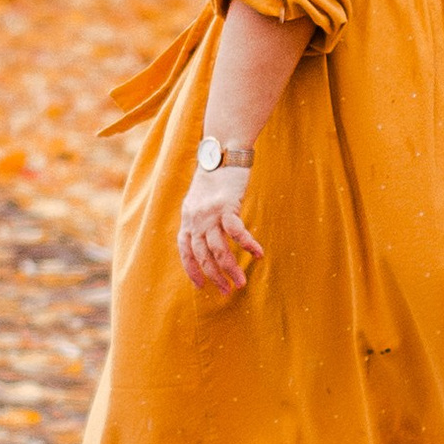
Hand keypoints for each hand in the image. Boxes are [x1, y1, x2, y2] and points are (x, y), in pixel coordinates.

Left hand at [178, 163, 262, 296]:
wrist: (221, 152)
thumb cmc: (214, 178)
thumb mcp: (199, 201)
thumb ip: (199, 219)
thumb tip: (206, 240)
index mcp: (188, 219)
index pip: (185, 252)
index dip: (192, 270)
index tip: (202, 286)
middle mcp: (195, 219)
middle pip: (202, 256)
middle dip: (215, 276)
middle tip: (228, 291)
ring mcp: (209, 214)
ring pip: (219, 250)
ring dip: (230, 269)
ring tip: (241, 282)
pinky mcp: (226, 206)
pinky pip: (237, 232)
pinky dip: (248, 245)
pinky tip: (258, 254)